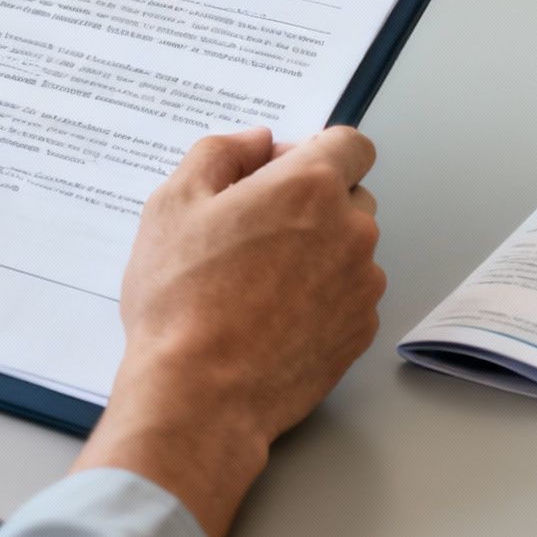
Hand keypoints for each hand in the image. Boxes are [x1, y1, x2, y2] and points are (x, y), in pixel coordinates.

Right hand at [73, 126, 382, 536]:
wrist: (200, 395)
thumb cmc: (182, 300)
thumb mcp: (174, 203)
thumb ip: (220, 153)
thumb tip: (256, 142)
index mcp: (310, 186)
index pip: (350, 143)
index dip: (311, 151)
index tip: (276, 174)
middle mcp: (350, 231)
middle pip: (350, 195)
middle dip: (312, 202)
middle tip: (254, 229)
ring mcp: (361, 286)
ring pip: (350, 249)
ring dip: (318, 251)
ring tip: (257, 281)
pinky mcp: (359, 332)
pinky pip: (349, 297)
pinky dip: (321, 298)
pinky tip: (272, 316)